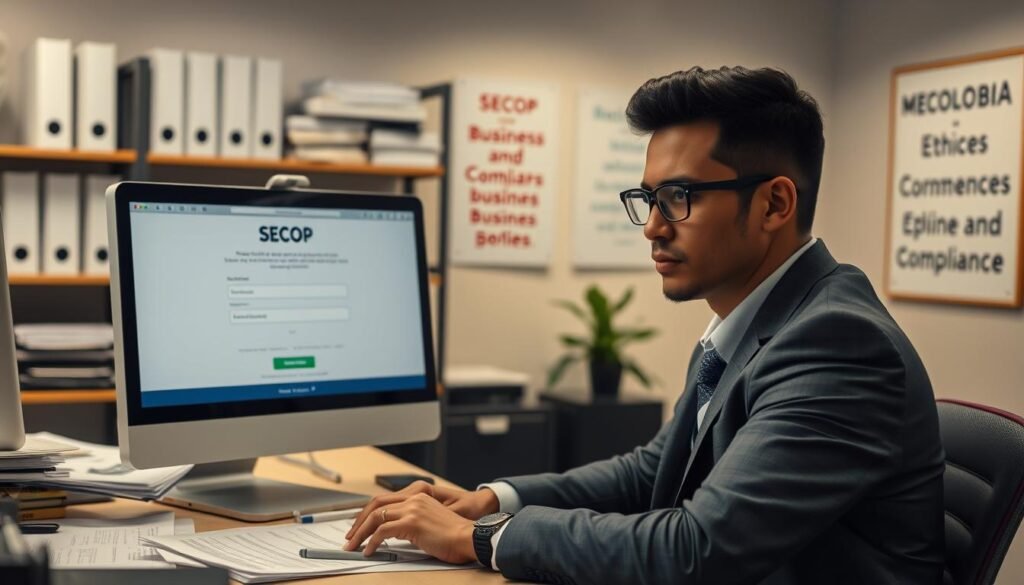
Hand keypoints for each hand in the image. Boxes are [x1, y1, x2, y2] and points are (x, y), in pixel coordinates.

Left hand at [343, 493, 476, 563]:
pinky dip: (371, 542)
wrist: (469, 538)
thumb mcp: (429, 523)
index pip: (385, 500)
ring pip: (376, 517)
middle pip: (376, 505)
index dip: (368, 513)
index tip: (359, 525)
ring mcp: (413, 509)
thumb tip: (391, 533)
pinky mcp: (412, 523)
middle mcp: (414, 499)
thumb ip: (412, 522)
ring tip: (353, 545)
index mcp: (418, 496)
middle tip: (350, 536)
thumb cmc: (454, 536)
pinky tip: (369, 550)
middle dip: (359, 521)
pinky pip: (383, 532)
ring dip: (360, 533)